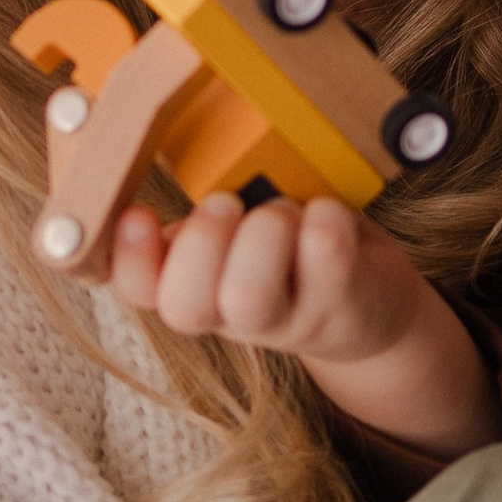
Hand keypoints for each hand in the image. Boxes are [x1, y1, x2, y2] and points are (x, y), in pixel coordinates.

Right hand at [109, 191, 501, 458]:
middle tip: (230, 201)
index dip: (129, 257)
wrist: (373, 309)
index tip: (138, 213)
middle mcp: (235, 316)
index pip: (141, 291)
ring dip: (265, 232)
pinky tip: (330, 214)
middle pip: (185, 306)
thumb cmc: (296, 254)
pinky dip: (326, 216)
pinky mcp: (344, 307)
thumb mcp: (243, 237)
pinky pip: (327, 255)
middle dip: (202, 239)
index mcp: (199, 287)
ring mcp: (290, 321)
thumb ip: (207, 223)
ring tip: (285, 211)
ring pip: (250, 295)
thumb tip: (181, 180)